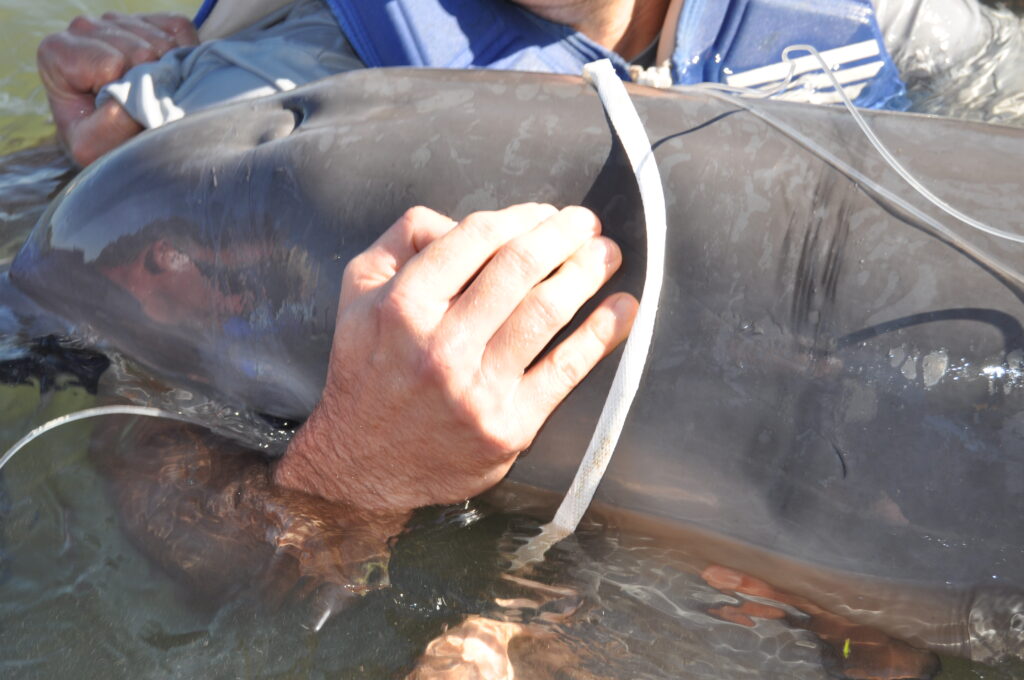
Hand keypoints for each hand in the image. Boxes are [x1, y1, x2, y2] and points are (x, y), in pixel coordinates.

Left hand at [37, 12, 197, 165]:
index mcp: (58, 52)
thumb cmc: (99, 141)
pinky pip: (180, 31)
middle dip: (148, 83)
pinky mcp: (152, 20)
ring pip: (162, 42)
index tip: (115, 108)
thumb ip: (110, 123)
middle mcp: (84, 28)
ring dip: (166, 74)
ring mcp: (119, 20)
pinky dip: (183, 57)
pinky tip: (166, 75)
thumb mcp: (93, 146)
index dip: (123, 91)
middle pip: (140, 50)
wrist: (118, 140)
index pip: (110, 63)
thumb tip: (144, 93)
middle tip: (138, 104)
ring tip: (151, 93)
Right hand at [274, 204, 638, 511]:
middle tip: (587, 222)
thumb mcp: (358, 293)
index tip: (545, 213)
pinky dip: (602, 334)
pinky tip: (623, 309)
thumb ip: (402, 241)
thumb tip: (461, 220)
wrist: (364, 465)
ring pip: (546, 312)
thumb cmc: (369, 371)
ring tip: (607, 254)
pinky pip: (566, 370)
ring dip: (587, 272)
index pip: (477, 238)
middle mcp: (440, 345)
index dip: (522, 216)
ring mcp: (477, 388)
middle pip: (519, 268)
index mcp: (403, 306)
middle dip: (563, 235)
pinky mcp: (508, 426)